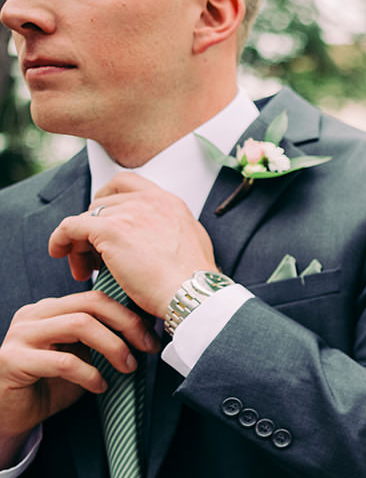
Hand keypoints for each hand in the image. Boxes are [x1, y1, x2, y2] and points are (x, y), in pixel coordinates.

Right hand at [0, 292, 159, 464]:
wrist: (12, 414)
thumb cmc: (50, 386)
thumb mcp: (82, 357)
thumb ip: (102, 340)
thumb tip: (144, 334)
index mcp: (50, 310)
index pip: (96, 299)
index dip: (129, 317)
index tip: (150, 339)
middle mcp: (33, 315)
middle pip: (90, 305)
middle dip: (127, 326)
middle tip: (146, 349)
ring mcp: (20, 335)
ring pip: (79, 325)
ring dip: (112, 347)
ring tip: (126, 368)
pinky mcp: (13, 359)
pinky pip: (63, 361)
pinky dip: (90, 374)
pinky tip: (99, 386)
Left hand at [47, 173, 218, 315]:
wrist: (192, 294)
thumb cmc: (194, 281)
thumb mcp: (193, 243)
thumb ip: (172, 230)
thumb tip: (158, 237)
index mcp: (169, 202)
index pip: (127, 183)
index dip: (108, 197)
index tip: (102, 218)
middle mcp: (149, 201)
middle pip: (102, 204)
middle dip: (94, 229)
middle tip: (96, 257)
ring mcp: (128, 213)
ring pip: (86, 219)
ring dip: (81, 243)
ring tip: (86, 269)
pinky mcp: (109, 230)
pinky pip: (70, 227)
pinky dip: (60, 239)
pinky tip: (58, 253)